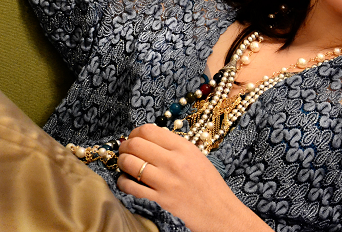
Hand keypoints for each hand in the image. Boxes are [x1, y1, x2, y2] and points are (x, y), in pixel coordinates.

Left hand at [116, 124, 269, 231]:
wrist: (220, 211)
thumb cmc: (209, 184)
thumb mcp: (195, 156)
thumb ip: (173, 146)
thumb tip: (147, 138)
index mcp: (183, 148)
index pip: (149, 130)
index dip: (136, 132)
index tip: (134, 137)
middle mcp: (174, 162)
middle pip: (136, 144)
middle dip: (125, 146)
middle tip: (125, 150)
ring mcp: (166, 181)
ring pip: (130, 163)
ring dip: (122, 162)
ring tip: (125, 164)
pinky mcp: (161, 199)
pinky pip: (131, 187)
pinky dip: (123, 182)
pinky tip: (126, 181)